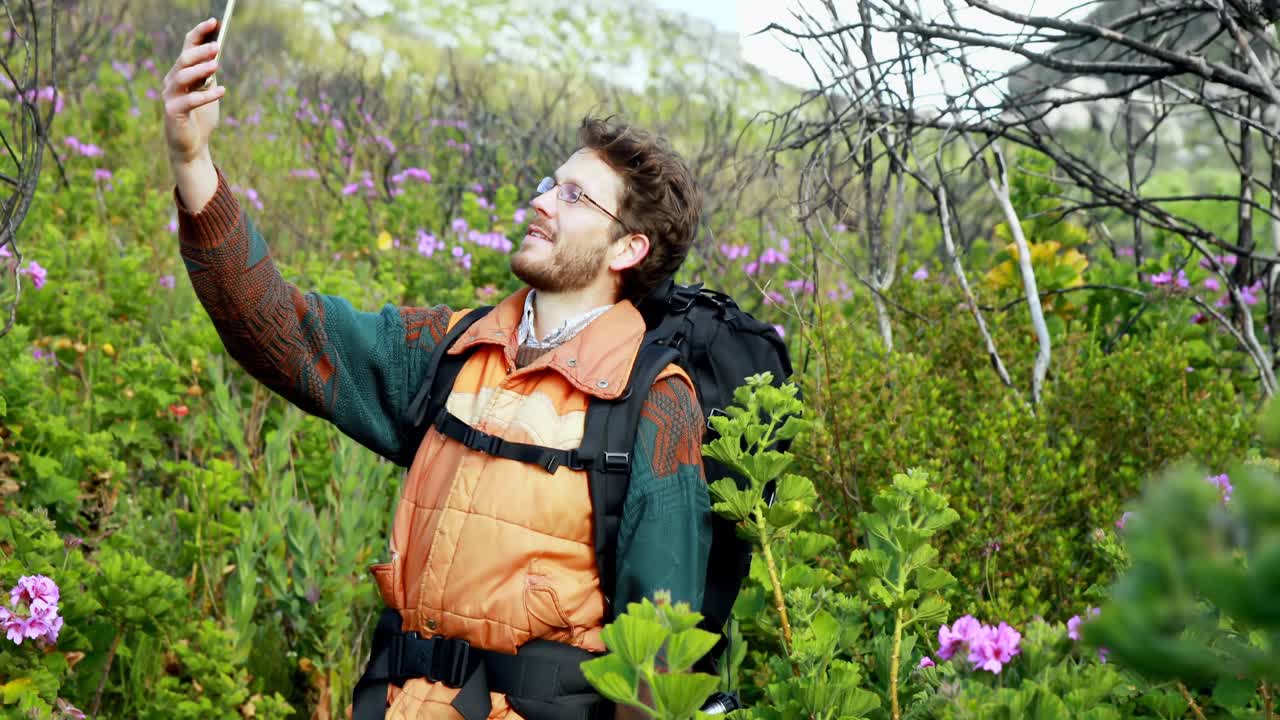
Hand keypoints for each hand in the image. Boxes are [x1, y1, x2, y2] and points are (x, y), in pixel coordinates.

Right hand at [163, 18, 225, 165]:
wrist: (192, 146)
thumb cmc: (200, 117)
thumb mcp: (207, 91)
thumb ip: (209, 74)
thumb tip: (216, 51)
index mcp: (180, 72)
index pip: (186, 47)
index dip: (199, 33)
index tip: (215, 21)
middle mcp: (172, 81)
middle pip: (183, 60)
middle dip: (200, 51)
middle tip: (217, 46)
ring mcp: (170, 96)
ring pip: (182, 76)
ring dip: (200, 69)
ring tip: (217, 64)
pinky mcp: (173, 112)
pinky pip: (189, 100)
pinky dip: (206, 95)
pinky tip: (222, 91)